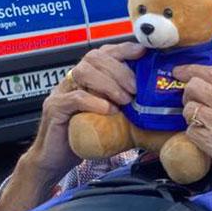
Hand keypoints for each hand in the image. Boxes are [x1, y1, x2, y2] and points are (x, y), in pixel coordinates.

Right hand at [24, 42, 144, 184]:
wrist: (55, 161)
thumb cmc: (85, 138)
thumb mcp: (111, 117)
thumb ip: (125, 104)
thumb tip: (156, 98)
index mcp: (86, 78)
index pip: (103, 53)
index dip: (123, 49)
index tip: (142, 51)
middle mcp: (72, 80)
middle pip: (94, 57)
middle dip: (119, 69)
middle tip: (135, 88)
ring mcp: (61, 92)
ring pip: (83, 72)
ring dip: (109, 83)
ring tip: (124, 100)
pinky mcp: (54, 109)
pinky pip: (74, 98)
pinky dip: (94, 101)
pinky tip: (109, 110)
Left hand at [175, 65, 211, 192]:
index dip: (191, 70)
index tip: (180, 71)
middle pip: (195, 87)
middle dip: (188, 94)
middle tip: (193, 102)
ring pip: (189, 109)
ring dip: (191, 116)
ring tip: (201, 123)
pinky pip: (191, 131)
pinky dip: (194, 134)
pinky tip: (205, 138)